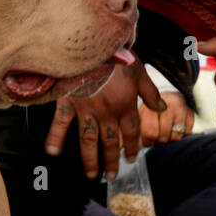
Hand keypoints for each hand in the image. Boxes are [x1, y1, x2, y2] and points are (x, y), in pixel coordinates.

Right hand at [45, 53, 164, 179]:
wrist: (93, 40)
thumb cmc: (117, 53)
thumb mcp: (139, 69)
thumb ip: (150, 91)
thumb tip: (163, 107)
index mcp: (125, 103)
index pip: (132, 132)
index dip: (132, 147)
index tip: (130, 158)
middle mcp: (107, 111)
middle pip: (110, 142)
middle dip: (112, 160)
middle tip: (111, 175)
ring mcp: (86, 109)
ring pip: (89, 140)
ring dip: (90, 160)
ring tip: (92, 175)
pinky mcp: (68, 102)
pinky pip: (61, 123)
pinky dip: (55, 137)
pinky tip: (53, 152)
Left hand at [141, 90, 193, 144]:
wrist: (170, 97)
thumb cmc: (153, 110)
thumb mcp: (141, 116)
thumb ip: (138, 131)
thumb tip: (132, 147)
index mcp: (152, 106)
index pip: (150, 133)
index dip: (147, 141)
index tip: (147, 139)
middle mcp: (168, 106)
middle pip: (163, 137)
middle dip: (158, 141)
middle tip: (157, 136)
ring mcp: (181, 110)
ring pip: (176, 137)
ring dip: (170, 139)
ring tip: (166, 132)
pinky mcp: (191, 114)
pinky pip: (186, 134)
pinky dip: (180, 135)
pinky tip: (175, 128)